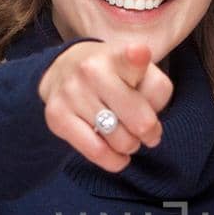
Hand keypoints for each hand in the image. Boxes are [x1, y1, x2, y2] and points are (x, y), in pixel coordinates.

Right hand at [37, 39, 173, 171]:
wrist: (65, 69)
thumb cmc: (116, 77)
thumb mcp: (143, 73)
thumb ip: (156, 93)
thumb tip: (146, 128)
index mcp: (118, 56)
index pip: (131, 56)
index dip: (136, 56)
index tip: (138, 54)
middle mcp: (91, 70)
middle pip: (140, 121)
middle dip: (149, 133)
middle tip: (144, 130)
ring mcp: (71, 93)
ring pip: (120, 140)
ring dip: (130, 145)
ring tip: (127, 136)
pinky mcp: (56, 116)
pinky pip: (96, 152)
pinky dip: (114, 160)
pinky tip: (118, 154)